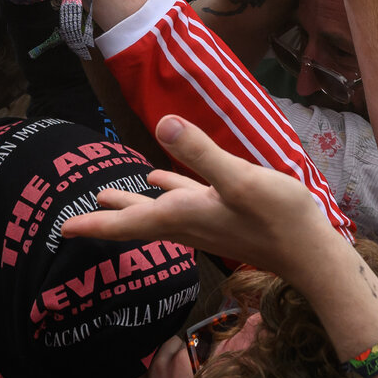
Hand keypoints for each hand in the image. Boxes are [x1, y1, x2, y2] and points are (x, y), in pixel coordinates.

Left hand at [61, 115, 330, 277]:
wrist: (313, 252)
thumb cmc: (279, 217)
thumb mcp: (241, 178)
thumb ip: (201, 152)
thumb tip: (162, 124)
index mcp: (183, 215)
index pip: (128, 225)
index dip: (95, 225)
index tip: (63, 230)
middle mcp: (189, 222)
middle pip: (137, 222)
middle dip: (106, 219)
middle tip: (74, 221)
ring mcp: (206, 221)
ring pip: (157, 214)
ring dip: (132, 207)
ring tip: (107, 197)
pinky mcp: (224, 216)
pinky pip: (182, 205)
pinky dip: (166, 194)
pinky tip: (161, 182)